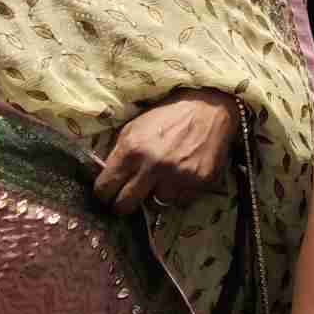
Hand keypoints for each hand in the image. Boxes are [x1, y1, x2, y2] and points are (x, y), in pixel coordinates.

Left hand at [91, 94, 235, 213]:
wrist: (208, 107)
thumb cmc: (167, 115)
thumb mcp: (134, 127)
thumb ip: (119, 153)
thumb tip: (105, 177)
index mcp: (131, 149)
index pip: (105, 187)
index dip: (104, 193)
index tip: (109, 194)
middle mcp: (153, 165)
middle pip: (125, 206)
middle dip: (123, 205)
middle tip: (128, 200)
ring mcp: (177, 176)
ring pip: (156, 205)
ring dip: (157, 195)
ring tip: (163, 179)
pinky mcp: (199, 182)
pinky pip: (181, 202)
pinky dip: (179, 194)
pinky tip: (182, 176)